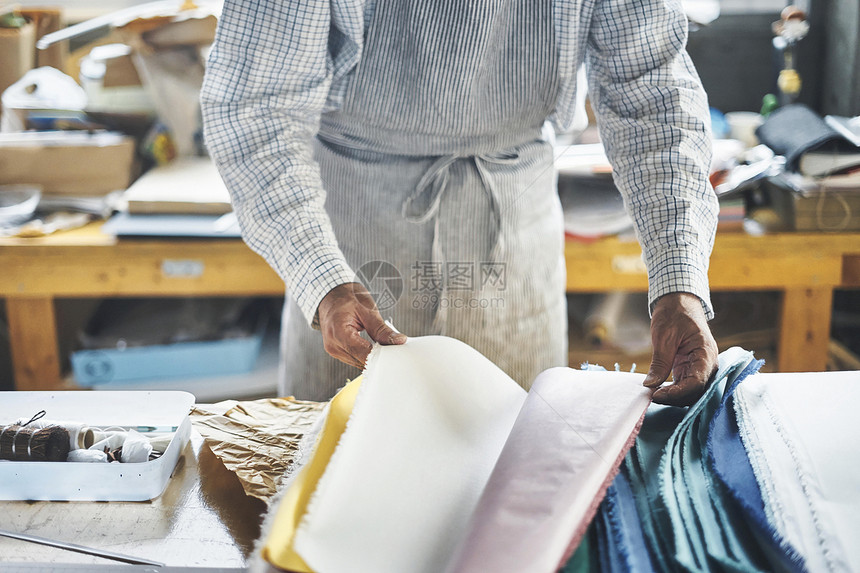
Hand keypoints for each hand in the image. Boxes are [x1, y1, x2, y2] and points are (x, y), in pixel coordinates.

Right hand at [317, 282, 406, 368]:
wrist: (330, 295)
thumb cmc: (347, 298)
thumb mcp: (367, 310)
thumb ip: (382, 329)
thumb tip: (399, 341)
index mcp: (338, 332)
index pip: (361, 352)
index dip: (380, 356)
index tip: (395, 354)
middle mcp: (332, 344)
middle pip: (360, 360)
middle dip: (378, 358)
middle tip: (394, 350)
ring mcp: (332, 350)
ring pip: (357, 363)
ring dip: (372, 358)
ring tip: (384, 347)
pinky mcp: (336, 351)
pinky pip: (353, 359)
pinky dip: (364, 356)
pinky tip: (374, 349)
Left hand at [643, 292, 717, 406]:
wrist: (679, 302)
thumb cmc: (675, 314)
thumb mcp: (664, 336)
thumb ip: (660, 362)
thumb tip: (650, 385)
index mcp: (706, 353)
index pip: (697, 383)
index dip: (678, 393)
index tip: (657, 394)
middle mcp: (707, 363)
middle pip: (696, 391)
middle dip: (675, 397)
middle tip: (652, 396)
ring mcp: (700, 366)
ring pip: (692, 391)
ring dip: (674, 396)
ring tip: (653, 394)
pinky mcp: (691, 368)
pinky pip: (685, 385)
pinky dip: (673, 390)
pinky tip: (658, 390)